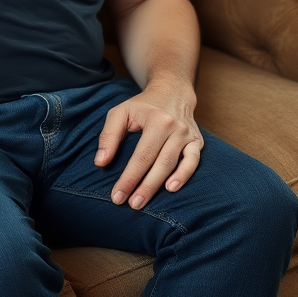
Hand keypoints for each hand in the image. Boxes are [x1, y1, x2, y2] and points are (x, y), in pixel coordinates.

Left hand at [94, 81, 203, 209]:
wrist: (172, 92)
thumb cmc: (142, 106)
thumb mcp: (120, 112)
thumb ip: (109, 136)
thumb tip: (100, 162)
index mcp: (156, 120)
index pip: (140, 155)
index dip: (129, 177)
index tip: (117, 195)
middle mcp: (175, 128)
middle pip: (158, 163)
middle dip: (143, 186)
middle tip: (130, 204)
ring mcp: (188, 136)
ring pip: (174, 165)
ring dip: (159, 185)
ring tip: (143, 201)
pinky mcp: (197, 142)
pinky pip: (193, 162)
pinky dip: (184, 176)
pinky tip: (172, 188)